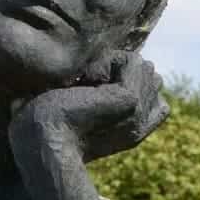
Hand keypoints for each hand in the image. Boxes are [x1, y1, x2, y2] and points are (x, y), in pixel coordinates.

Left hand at [9, 51, 169, 164]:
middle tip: (88, 86)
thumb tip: (104, 75)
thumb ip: (104, 97)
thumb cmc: (49, 123)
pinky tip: (85, 81)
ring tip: (85, 84)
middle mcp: (141, 124)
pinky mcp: (130, 100)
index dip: (133, 83)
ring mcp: (139, 113)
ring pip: (142, 64)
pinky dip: (106, 62)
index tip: (96, 88)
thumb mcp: (81, 108)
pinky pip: (132, 61)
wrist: (40, 138)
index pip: (159, 102)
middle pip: (151, 76)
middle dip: (122, 70)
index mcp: (133, 131)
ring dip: (112, 64)